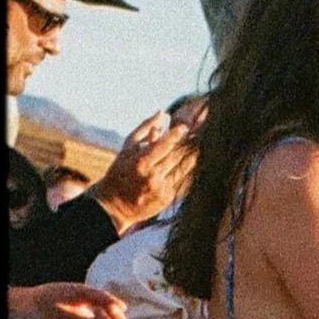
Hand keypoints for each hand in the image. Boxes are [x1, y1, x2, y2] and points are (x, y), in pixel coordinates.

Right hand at [90, 107, 199, 234]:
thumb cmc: (119, 172)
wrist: (115, 205)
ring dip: (194, 155)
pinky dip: (189, 170)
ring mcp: (161, 188)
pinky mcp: (167, 198)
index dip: (176, 135)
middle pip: (176, 156)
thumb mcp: (127, 149)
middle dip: (189, 143)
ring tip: (202, 144)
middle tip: (201, 131)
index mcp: (141, 162)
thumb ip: (144, 130)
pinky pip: (182, 181)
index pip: (163, 145)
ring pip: (182, 168)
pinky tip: (197, 160)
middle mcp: (152, 176)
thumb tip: (162, 113)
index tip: (185, 127)